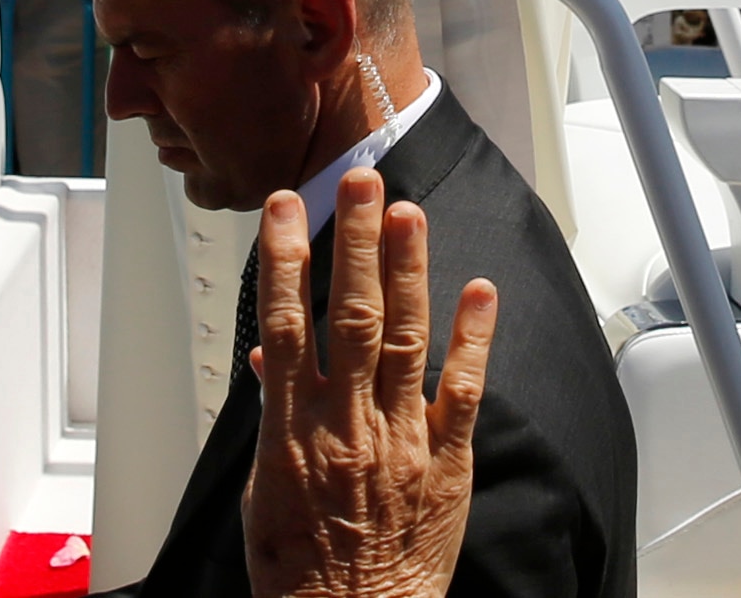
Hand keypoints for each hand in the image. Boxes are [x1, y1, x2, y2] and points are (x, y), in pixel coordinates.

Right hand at [240, 170, 496, 597]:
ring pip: (402, 338)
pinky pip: (460, 391)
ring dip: (406, 271)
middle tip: (361, 181)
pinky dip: (471, 338)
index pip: (283, 324)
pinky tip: (478, 290)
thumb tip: (269, 361)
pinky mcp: (446, 462)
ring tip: (407, 213)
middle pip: (348, 314)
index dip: (284, 258)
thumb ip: (274, 415)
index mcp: (293, 430)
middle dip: (355, 242)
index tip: (285, 207)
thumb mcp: (263, 489)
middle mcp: (347, 424)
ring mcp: (400, 439)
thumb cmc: (301, 568)